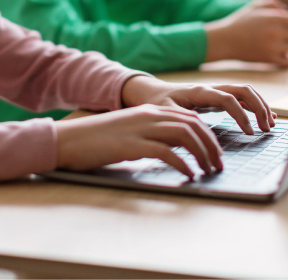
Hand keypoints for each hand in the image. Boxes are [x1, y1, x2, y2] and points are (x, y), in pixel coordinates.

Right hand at [55, 104, 222, 178]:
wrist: (69, 139)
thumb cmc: (96, 140)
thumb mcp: (127, 131)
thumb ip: (148, 135)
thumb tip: (171, 150)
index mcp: (148, 111)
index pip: (188, 117)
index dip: (206, 134)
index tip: (214, 151)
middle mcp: (148, 116)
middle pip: (192, 124)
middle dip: (211, 144)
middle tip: (218, 164)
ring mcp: (140, 129)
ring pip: (184, 136)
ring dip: (202, 154)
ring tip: (208, 171)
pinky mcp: (132, 145)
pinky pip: (166, 152)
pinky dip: (182, 164)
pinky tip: (188, 175)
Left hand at [120, 75, 275, 133]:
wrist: (153, 92)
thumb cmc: (158, 103)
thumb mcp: (165, 112)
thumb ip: (181, 121)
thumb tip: (201, 134)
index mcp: (199, 91)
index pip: (227, 98)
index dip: (241, 114)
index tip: (249, 132)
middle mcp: (211, 88)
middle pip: (242, 90)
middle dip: (259, 107)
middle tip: (266, 128)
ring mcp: (216, 91)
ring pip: (245, 92)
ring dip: (261, 106)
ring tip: (270, 125)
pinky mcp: (218, 97)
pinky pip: (242, 98)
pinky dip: (256, 106)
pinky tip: (267, 118)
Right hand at [205, 0, 287, 67]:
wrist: (225, 40)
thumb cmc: (239, 23)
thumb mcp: (253, 7)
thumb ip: (272, 3)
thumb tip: (285, 9)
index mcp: (273, 18)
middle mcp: (276, 32)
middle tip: (287, 34)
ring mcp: (274, 47)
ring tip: (280, 44)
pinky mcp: (270, 59)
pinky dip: (285, 59)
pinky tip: (276, 54)